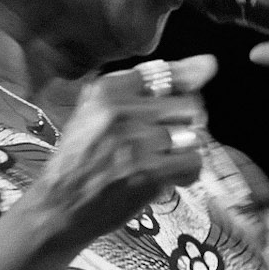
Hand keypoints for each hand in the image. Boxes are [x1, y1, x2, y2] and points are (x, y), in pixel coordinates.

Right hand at [30, 54, 216, 250]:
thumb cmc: (81, 157)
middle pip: (189, 105)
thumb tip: (209, 63)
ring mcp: (136, 142)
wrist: (59, 206)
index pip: (167, 73)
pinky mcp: (149, 172)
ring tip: (160, 159)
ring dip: (183, 150)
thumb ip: (149, 85)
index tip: (182, 94)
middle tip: (163, 140)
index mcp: (107, 89)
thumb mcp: (98, 110)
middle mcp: (122, 110)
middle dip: (183, 124)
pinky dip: (185, 172)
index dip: (181, 87)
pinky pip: (193, 163)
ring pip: (194, 135)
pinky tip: (165, 176)